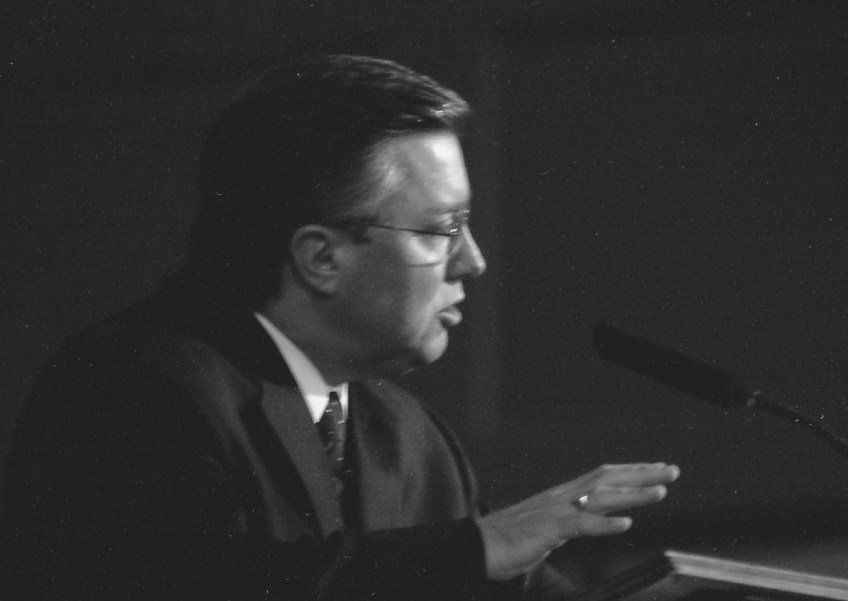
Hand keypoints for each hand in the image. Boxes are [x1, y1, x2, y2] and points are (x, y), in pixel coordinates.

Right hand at [476, 462, 679, 579]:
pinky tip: (626, 524)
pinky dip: (604, 523)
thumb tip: (583, 527)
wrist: (475, 547)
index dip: (631, 472)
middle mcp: (561, 497)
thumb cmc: (506, 543)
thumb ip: (567, 527)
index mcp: (561, 496)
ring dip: (633, 494)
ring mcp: (554, 511)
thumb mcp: (545, 532)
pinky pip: (580, 524)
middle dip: (642, 474)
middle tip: (673, 470)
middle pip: (607, 478)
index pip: (602, 477)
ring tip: (661, 491)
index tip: (657, 471)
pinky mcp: (547, 530)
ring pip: (600, 496)